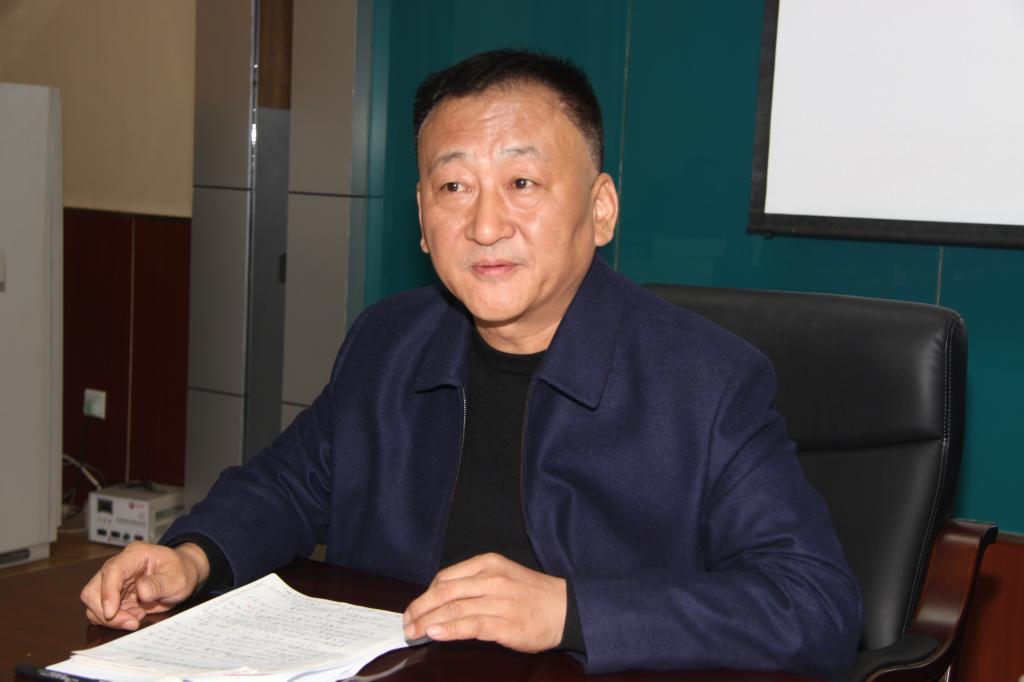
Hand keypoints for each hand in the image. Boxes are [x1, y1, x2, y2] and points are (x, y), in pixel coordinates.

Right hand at [80, 541, 209, 629]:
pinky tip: (135, 617)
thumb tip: (141, 590)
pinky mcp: (115, 596)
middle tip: (131, 623)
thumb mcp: (178, 578)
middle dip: (105, 611)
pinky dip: (114, 619)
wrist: (183, 575)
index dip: (108, 593)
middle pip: (93, 590)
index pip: (112, 571)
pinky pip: (102, 611)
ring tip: (137, 619)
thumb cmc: (181, 572)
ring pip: (93, 603)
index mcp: (134, 555)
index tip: (111, 612)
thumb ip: (160, 584)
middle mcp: (119, 566)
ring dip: (110, 618)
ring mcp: (114, 582)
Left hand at [402, 552, 566, 652]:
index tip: (414, 608)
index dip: (424, 594)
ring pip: (453, 608)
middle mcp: (491, 579)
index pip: (445, 577)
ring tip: (413, 631)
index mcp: (488, 563)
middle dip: (419, 608)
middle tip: (406, 622)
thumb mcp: (502, 576)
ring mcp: (498, 601)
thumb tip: (440, 601)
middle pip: (444, 592)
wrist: (565, 609)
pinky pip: (469, 625)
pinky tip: (434, 633)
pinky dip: (448, 629)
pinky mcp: (504, 623)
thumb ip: (474, 584)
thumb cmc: (532, 595)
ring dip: (427, 621)